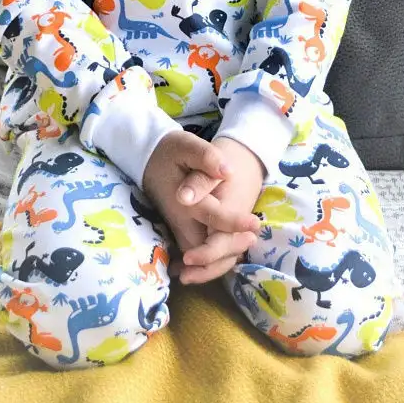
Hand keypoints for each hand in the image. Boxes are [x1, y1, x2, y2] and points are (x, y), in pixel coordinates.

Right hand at [141, 131, 258, 264]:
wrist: (149, 160)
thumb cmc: (170, 152)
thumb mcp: (186, 145)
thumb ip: (206, 157)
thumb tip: (227, 171)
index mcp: (184, 201)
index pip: (211, 216)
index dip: (233, 223)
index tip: (254, 223)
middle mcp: (181, 220)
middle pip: (205, 248)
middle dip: (229, 248)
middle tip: (253, 237)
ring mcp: (179, 228)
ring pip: (200, 257)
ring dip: (223, 256)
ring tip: (249, 241)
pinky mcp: (181, 230)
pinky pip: (198, 252)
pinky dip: (216, 256)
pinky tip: (235, 246)